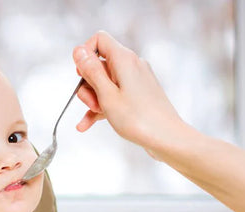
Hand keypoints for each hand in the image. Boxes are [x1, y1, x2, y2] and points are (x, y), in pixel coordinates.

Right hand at [73, 31, 183, 154]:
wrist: (167, 138)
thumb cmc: (139, 120)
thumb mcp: (107, 95)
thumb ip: (91, 71)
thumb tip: (78, 51)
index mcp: (124, 60)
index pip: (98, 40)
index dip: (85, 55)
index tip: (80, 75)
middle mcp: (131, 66)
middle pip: (99, 65)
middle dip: (88, 85)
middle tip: (93, 103)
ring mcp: (135, 81)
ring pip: (104, 84)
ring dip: (94, 99)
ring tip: (96, 115)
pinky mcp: (137, 95)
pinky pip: (114, 96)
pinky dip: (102, 108)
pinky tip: (86, 124)